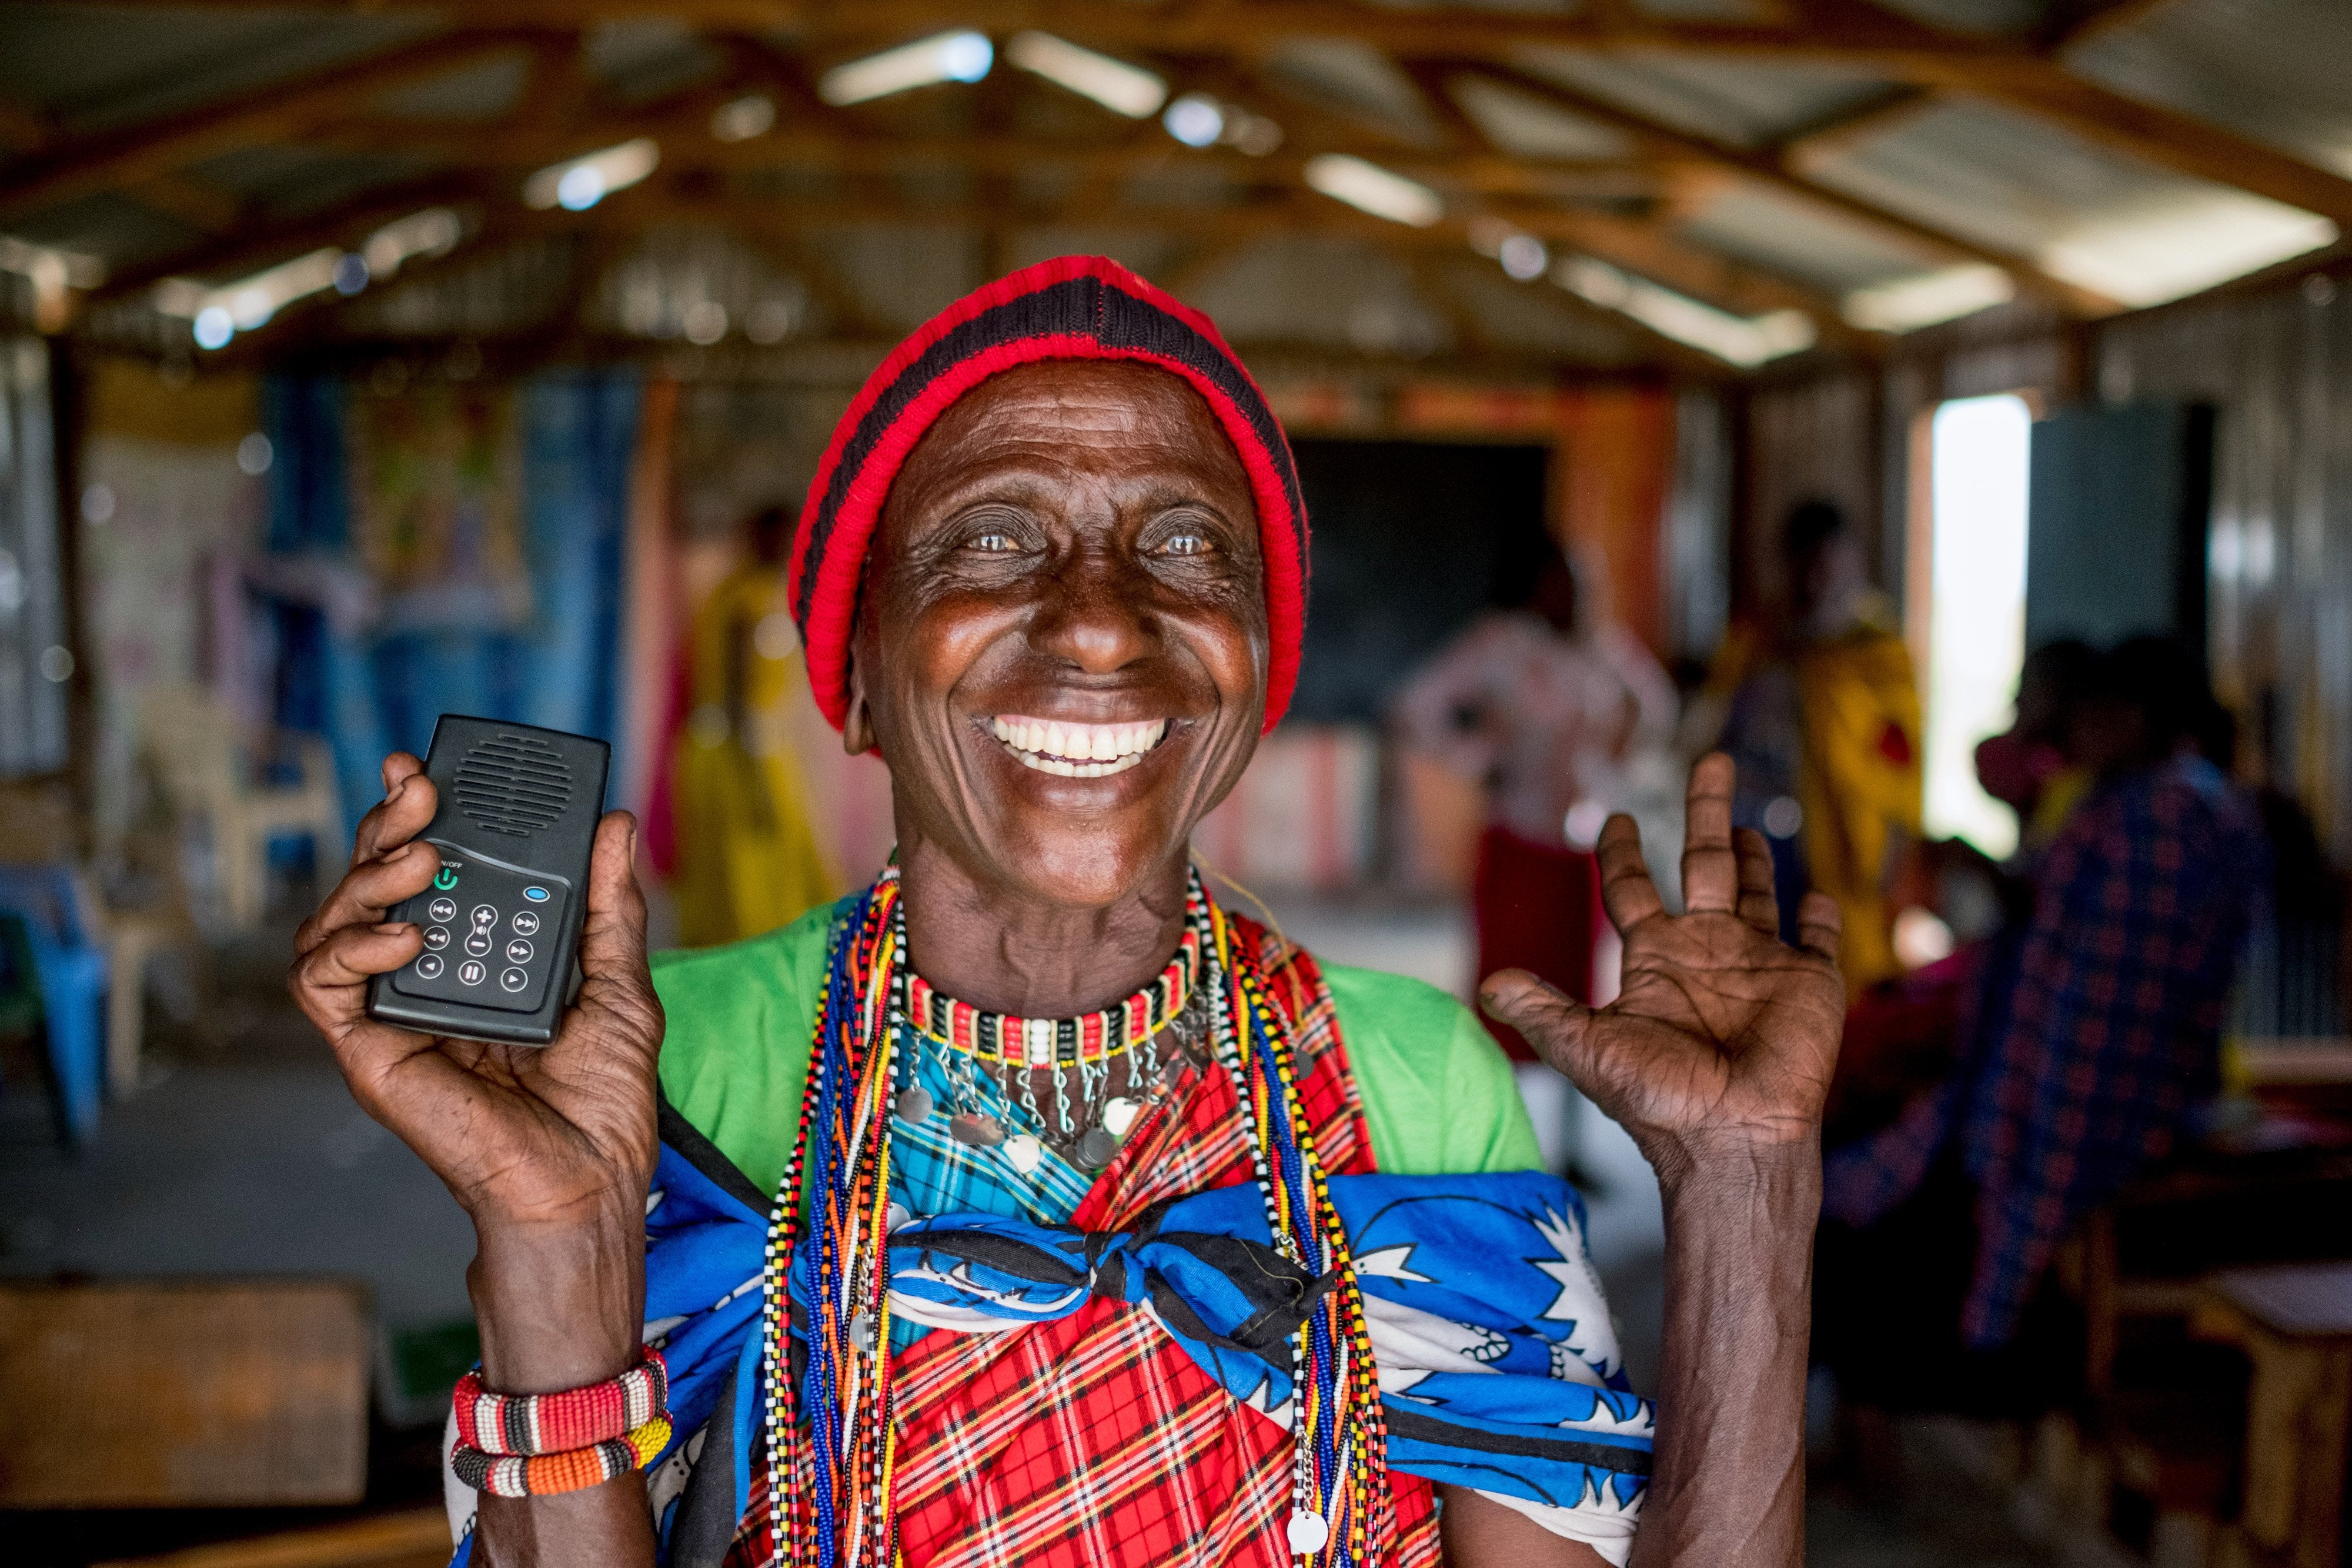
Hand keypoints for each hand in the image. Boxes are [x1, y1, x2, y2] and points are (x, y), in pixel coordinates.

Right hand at [288, 753, 664, 1238]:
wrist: (585, 1179)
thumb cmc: (603, 1100)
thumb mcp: (619, 982)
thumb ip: (609, 906)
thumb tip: (614, 826)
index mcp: (479, 959)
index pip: (431, 875)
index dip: (415, 820)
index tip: (426, 770)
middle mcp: (426, 979)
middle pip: (374, 885)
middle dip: (386, 827)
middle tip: (418, 790)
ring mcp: (391, 1014)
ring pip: (333, 924)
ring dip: (365, 877)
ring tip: (421, 859)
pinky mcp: (367, 1051)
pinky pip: (320, 985)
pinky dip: (349, 948)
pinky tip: (404, 936)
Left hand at [1481, 753, 1843, 1170]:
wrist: (1731, 1137)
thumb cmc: (1658, 1099)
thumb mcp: (1586, 1049)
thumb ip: (1542, 1010)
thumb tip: (1486, 984)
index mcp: (1655, 960)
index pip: (1635, 890)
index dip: (1625, 853)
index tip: (1615, 818)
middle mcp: (1706, 952)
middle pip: (1704, 864)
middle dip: (1705, 813)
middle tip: (1706, 763)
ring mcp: (1759, 965)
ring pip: (1758, 890)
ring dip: (1755, 855)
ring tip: (1745, 819)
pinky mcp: (1810, 983)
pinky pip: (1820, 941)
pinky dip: (1822, 918)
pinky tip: (1818, 897)